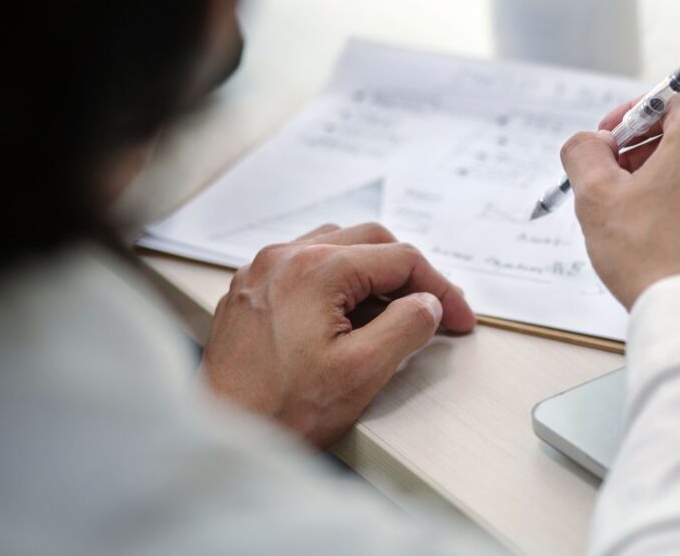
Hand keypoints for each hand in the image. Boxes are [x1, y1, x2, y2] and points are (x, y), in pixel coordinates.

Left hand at [200, 222, 475, 447]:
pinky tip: (347, 316)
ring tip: (393, 313)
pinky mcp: (249, 291)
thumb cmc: (282, 411)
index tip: (459, 320)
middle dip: (409, 274)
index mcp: (315, 270)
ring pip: (336, 247)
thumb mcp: (363, 373)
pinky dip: (336, 281)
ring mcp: (261, 271)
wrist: (220, 436)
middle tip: (434, 311)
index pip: (399, 259)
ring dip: (372, 273)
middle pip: (369, 241)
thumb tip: (428, 304)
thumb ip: (406, 327)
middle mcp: (284, 258)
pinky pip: (304, 265)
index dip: (440, 288)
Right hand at [560, 86, 679, 308]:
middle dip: (652, 153)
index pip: (666, 99)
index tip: (610, 143)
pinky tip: (679, 242)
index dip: (629, 118)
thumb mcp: (595, 197)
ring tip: (648, 220)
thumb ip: (583, 152)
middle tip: (621, 183)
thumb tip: (589, 144)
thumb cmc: (657, 259)